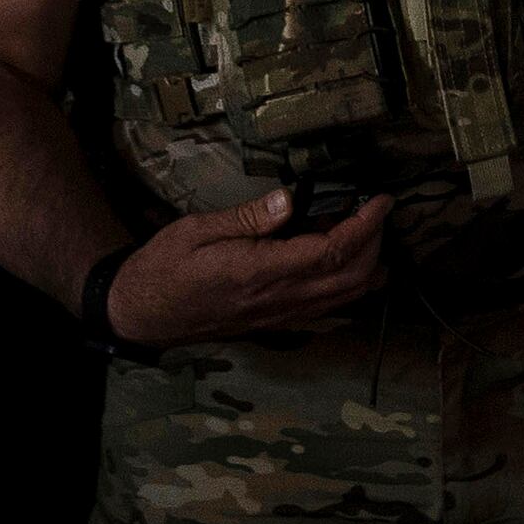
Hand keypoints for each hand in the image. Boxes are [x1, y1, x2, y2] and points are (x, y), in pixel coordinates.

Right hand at [103, 189, 394, 346]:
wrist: (141, 314)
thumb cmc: (163, 268)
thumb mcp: (196, 230)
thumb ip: (248, 217)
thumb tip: (289, 200)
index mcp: (260, 272)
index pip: (333, 251)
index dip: (366, 225)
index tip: (381, 201)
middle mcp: (279, 299)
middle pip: (354, 276)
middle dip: (376, 241)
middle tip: (375, 211)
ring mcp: (282, 315)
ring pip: (348, 296)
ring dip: (370, 264)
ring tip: (366, 231)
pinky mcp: (278, 322)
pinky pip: (330, 307)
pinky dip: (350, 283)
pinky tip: (343, 260)